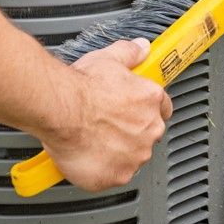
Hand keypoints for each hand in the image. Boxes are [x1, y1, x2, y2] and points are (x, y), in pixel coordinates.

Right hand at [43, 38, 172, 191]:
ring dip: (118, 152)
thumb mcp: (110, 58)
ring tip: (95, 140)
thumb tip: (141, 48)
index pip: (163, 108)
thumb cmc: (82, 87)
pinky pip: (114, 175)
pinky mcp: (117, 176)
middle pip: (148, 134)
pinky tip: (89, 156)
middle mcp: (149, 129)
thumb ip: (130, 53)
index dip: (148, 110)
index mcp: (151, 100)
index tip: (136, 111)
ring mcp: (135, 156)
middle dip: (131, 131)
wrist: (60, 109)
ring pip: (132, 157)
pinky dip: (103, 169)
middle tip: (107, 125)